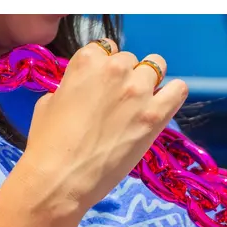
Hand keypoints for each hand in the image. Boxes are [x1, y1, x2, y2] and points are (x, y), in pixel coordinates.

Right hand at [20, 39, 188, 216]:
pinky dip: (173, 94)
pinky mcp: (155, 115)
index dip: (105, 68)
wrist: (61, 177)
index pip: (106, 48)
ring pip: (157, 67)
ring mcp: (138, 90)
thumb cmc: (47, 143)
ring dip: (150, 82)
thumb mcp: (49, 102)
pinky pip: (178, 90)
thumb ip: (73, 86)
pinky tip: (162, 106)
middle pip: (131, 60)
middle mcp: (116, 68)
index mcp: (86, 61)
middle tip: (118, 103)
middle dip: (126, 77)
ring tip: (140, 104)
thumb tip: (84, 91)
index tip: (102, 86)